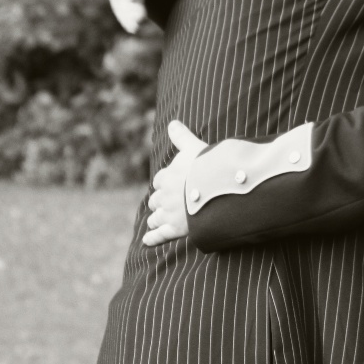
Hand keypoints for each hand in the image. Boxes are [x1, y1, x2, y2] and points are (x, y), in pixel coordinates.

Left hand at [143, 121, 207, 247]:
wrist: (216, 188)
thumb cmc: (206, 166)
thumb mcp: (194, 147)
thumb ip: (182, 137)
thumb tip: (172, 123)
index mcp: (167, 176)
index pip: (160, 180)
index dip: (164, 182)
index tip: (167, 184)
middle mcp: (164, 195)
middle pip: (156, 199)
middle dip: (159, 201)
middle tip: (163, 203)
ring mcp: (169, 213)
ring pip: (156, 217)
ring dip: (155, 218)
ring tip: (154, 221)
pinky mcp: (176, 229)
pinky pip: (160, 235)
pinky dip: (152, 238)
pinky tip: (146, 241)